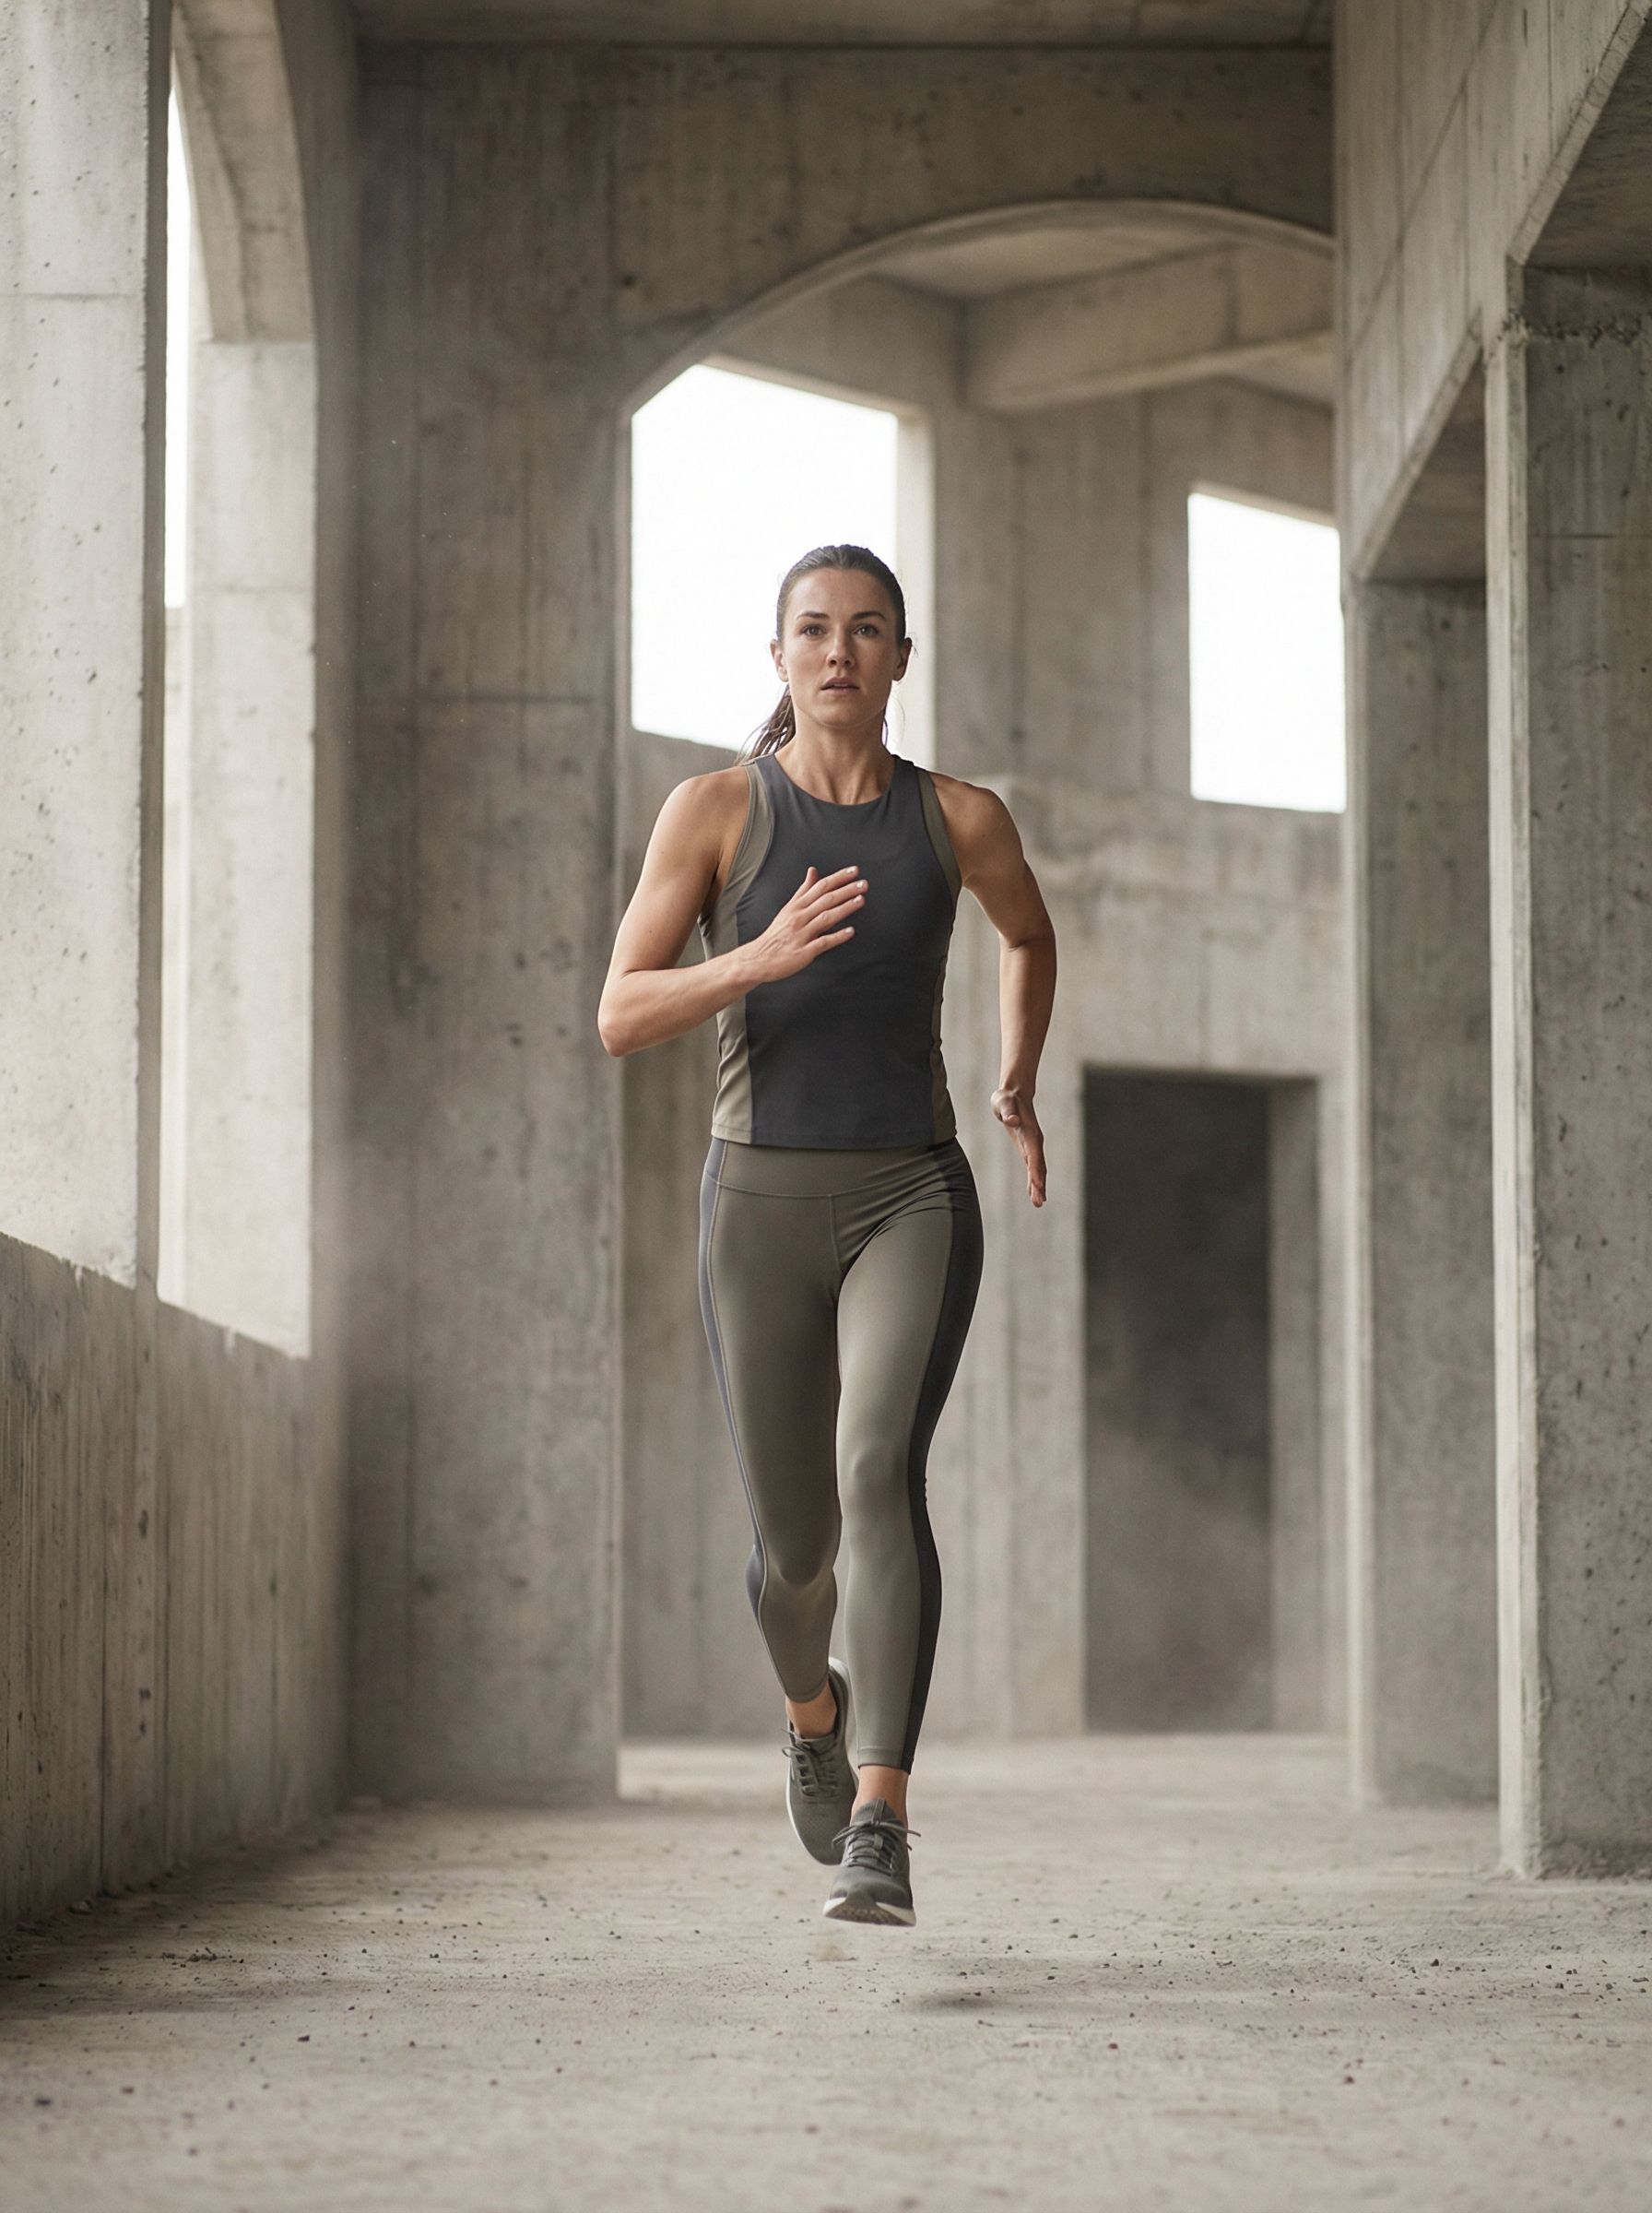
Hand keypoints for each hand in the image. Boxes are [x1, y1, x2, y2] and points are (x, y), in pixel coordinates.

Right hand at [750, 865, 865, 982]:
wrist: (758, 958)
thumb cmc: (776, 934)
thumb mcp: (788, 908)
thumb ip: (803, 890)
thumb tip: (813, 871)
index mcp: (797, 906)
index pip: (820, 886)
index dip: (838, 878)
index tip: (854, 871)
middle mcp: (799, 917)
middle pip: (825, 900)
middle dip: (846, 890)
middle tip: (863, 884)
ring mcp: (801, 934)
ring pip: (825, 918)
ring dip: (844, 908)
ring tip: (860, 900)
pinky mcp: (804, 952)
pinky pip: (822, 942)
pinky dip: (837, 936)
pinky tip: (850, 931)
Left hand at [992, 1086, 1045, 1207]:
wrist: (1015, 1094)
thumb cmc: (1006, 1098)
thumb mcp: (1003, 1102)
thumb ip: (1008, 1112)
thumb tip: (1013, 1120)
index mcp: (1029, 1132)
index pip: (1033, 1154)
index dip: (1036, 1170)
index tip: (1038, 1185)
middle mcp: (1034, 1140)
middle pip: (1038, 1165)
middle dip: (1039, 1184)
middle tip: (1039, 1201)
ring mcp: (1033, 1145)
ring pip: (1038, 1168)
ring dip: (1039, 1185)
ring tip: (1038, 1203)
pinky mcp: (1028, 1148)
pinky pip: (1033, 1166)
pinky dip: (1035, 1179)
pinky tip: (1035, 1192)